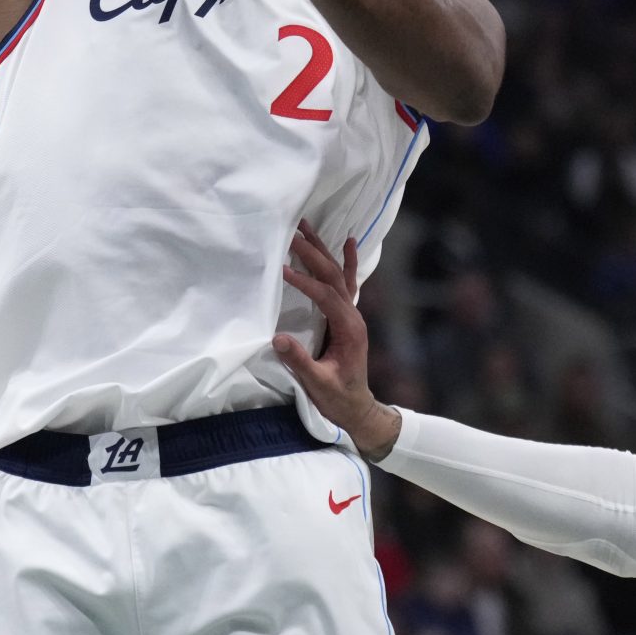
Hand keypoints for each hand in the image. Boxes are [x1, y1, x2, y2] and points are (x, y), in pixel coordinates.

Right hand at [272, 223, 402, 459]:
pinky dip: (348, 261)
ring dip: (323, 250)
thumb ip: (299, 361)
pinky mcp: (348, 316)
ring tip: (307, 227)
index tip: (283, 270)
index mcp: (349, 329)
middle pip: (333, 277)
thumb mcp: (317, 383)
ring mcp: (353, 314)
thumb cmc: (337, 397)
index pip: (327, 297)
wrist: (357, 407)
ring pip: (339, 275)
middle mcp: (354, 316)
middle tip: (292, 233)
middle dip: (313, 254)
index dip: (306, 282)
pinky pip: (348, 283)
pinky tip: (348, 241)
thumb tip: (278, 338)